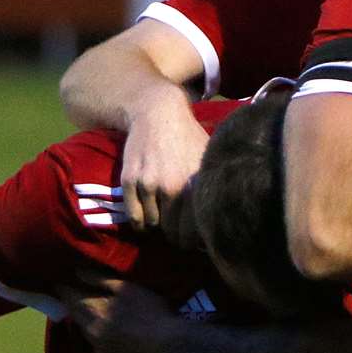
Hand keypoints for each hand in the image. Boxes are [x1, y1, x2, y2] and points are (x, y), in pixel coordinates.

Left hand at [58, 274, 181, 352]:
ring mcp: (100, 349)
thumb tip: (77, 272)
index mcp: (94, 311)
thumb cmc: (150, 311)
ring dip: (85, 322)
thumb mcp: (127, 289)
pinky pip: (98, 348)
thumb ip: (100, 280)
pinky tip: (107, 335)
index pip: (71, 298)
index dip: (64, 290)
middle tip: (68, 297)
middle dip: (71, 306)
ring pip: (86, 333)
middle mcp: (91, 331)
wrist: (168, 344)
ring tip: (88, 314)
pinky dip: (98, 339)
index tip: (58, 283)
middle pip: (76, 316)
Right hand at [121, 104, 209, 232]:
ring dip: (157, 224)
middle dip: (176, 235)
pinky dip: (140, 221)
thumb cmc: (188, 137)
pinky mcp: (130, 181)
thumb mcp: (208, 160)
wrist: (158, 114)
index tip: (195, 239)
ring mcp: (149, 184)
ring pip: (153, 224)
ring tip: (163, 218)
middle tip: (178, 233)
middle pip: (173, 231)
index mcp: (196, 184)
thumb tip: (222, 214)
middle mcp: (173, 187)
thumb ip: (211, 186)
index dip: (195, 238)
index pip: (196, 229)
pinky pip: (134, 217)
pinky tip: (146, 217)